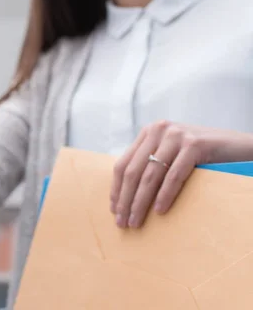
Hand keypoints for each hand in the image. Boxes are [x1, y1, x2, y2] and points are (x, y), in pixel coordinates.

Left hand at [111, 120, 252, 228]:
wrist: (237, 146)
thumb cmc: (201, 155)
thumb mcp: (170, 154)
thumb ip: (150, 164)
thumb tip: (125, 196)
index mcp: (149, 133)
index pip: (123, 164)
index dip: (116, 189)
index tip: (114, 210)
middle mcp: (159, 130)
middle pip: (133, 171)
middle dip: (125, 199)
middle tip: (122, 222)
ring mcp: (176, 136)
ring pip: (151, 176)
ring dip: (140, 202)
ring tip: (136, 221)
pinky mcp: (195, 144)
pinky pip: (174, 175)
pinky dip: (165, 195)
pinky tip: (159, 211)